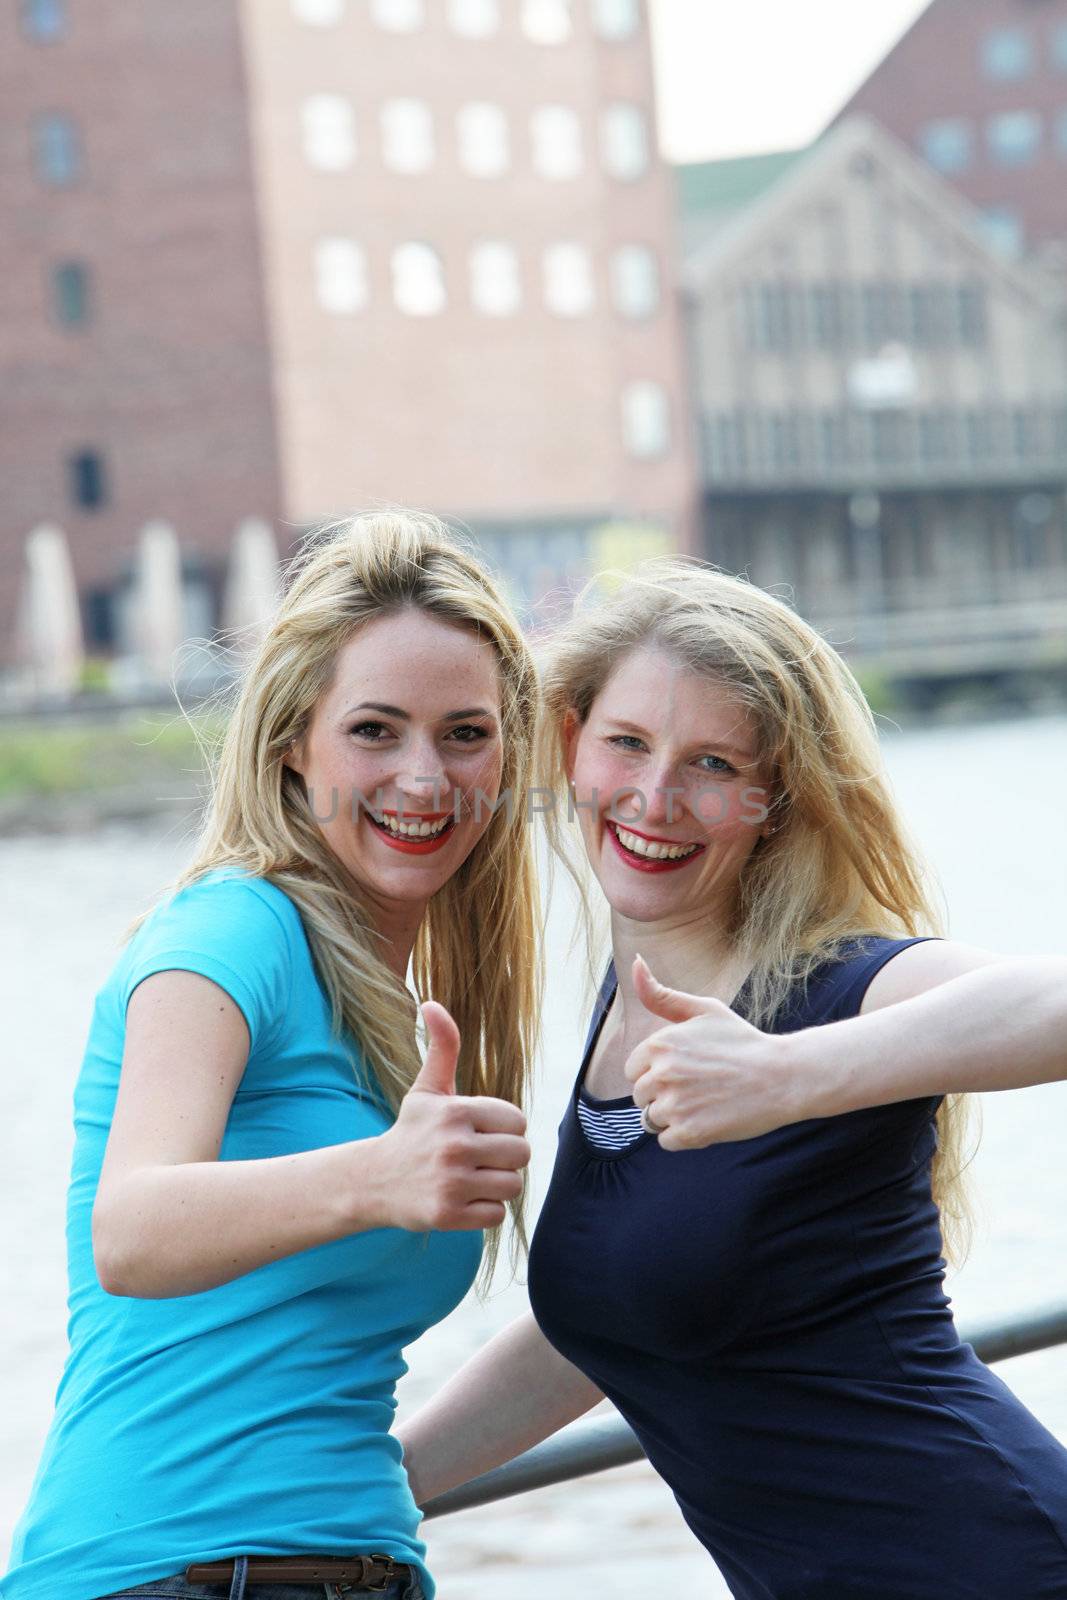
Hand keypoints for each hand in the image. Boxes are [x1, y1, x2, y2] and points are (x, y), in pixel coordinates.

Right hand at [370, 1001, 530, 1231]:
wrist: (373, 1181)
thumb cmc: (411, 1131)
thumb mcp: (427, 1090)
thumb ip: (442, 1047)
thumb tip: (431, 1003)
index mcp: (455, 1111)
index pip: (518, 1121)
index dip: (504, 1129)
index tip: (481, 1133)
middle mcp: (454, 1146)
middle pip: (521, 1155)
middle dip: (505, 1158)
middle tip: (480, 1158)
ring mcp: (450, 1182)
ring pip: (512, 1185)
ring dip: (497, 1185)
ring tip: (471, 1179)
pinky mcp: (447, 1214)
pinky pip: (496, 1214)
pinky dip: (484, 1210)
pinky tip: (462, 1199)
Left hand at [624, 955, 799, 1149]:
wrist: (782, 1077)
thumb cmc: (742, 1041)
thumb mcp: (703, 1009)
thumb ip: (661, 994)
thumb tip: (635, 961)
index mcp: (659, 1044)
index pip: (632, 1070)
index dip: (657, 1072)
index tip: (686, 1069)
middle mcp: (661, 1074)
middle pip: (640, 1097)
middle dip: (664, 1095)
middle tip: (699, 1087)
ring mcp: (675, 1105)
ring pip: (651, 1120)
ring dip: (673, 1117)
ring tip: (704, 1103)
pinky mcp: (690, 1132)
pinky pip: (667, 1141)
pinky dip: (686, 1135)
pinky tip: (710, 1119)